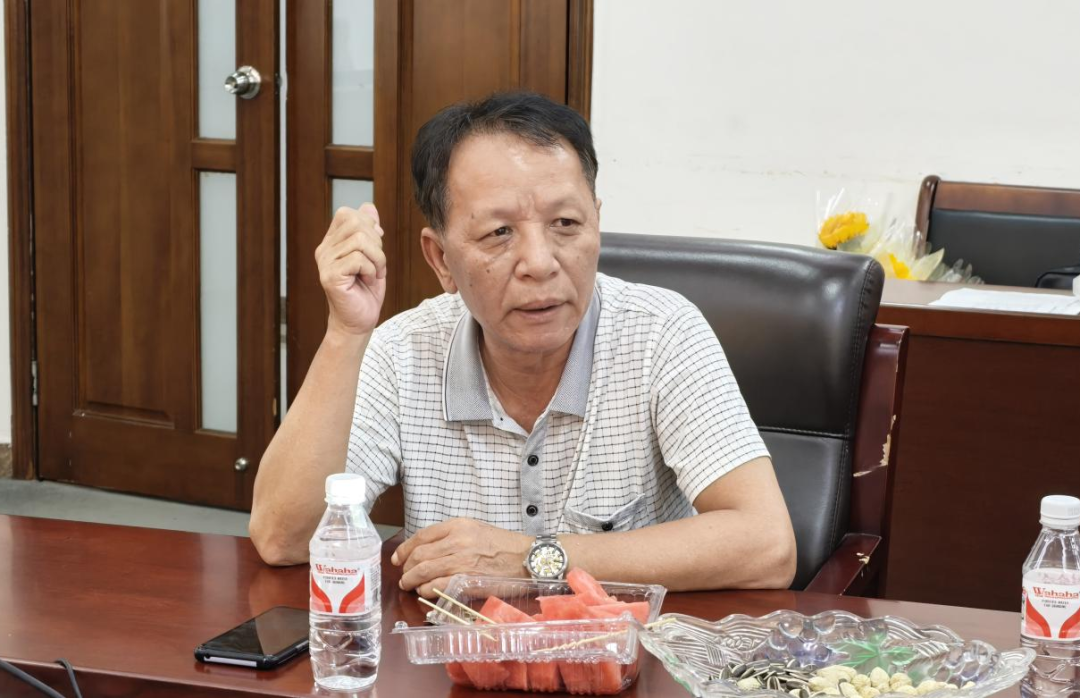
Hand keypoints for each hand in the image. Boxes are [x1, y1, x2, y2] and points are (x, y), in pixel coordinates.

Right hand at [315, 202, 386, 335]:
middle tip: (376, 264)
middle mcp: (324, 250)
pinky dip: (371, 270)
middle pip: (355, 223)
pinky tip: (367, 281)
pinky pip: (358, 259)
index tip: (375, 248)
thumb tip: (369, 206)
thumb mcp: (373, 256)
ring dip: (377, 258)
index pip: (348, 214)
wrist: (359, 322)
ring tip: (374, 273)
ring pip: (359, 240)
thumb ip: (370, 232)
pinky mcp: (330, 276)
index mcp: (332, 242)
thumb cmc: (366, 292)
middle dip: (376, 242)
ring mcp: (325, 263)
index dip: (368, 225)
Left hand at [391, 518, 531, 597]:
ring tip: (409, 586)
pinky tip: (425, 593)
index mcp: (458, 525)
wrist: (527, 558)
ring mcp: (462, 561)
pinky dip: (426, 591)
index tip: (398, 559)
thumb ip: (451, 537)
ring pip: (423, 571)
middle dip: (405, 568)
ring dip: (411, 581)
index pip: (421, 536)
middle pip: (419, 555)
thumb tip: (426, 551)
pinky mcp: (467, 581)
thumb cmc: (503, 546)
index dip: (404, 549)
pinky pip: (437, 587)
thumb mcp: (476, 530)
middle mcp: (458, 541)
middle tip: (404, 576)